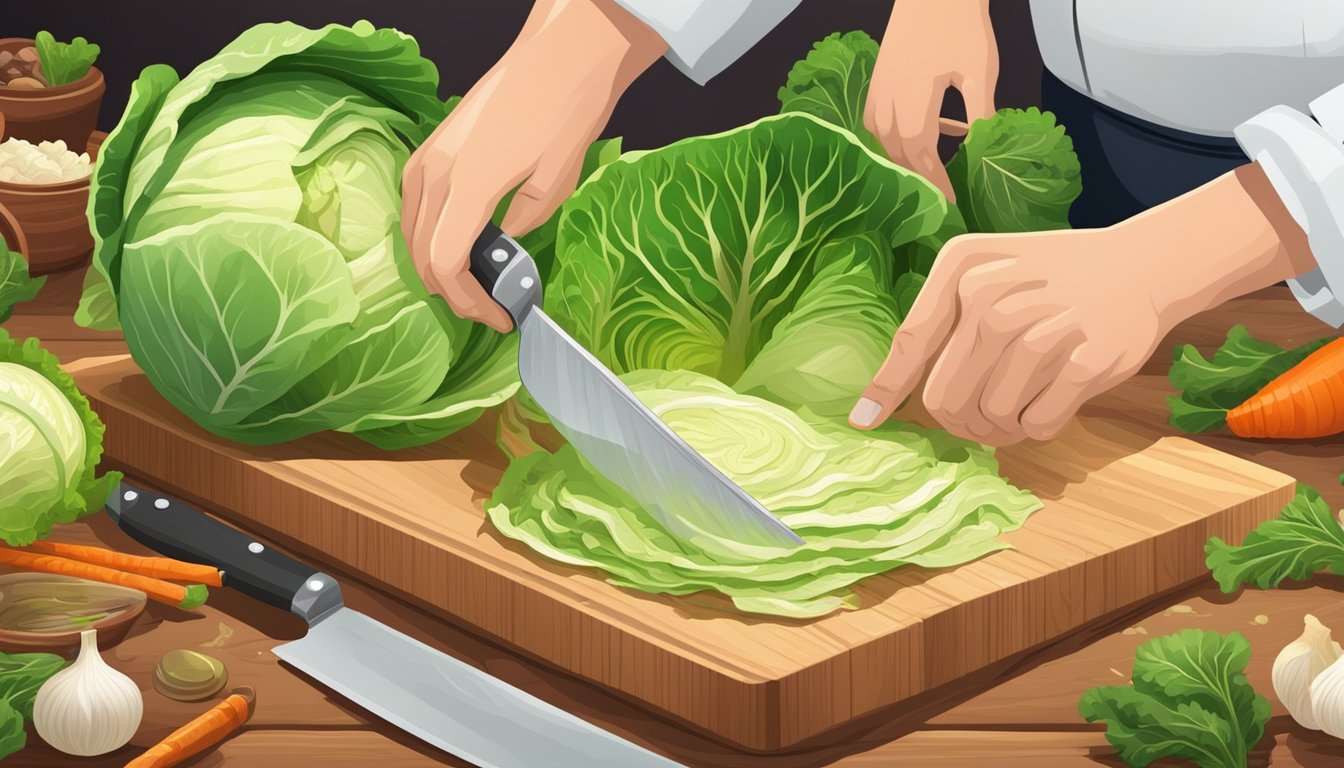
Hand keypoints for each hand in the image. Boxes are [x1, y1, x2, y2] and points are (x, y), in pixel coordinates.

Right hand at [402, 0, 663, 330]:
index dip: (470, 303)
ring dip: (437, 265)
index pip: (446, 265)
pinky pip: (415, 203)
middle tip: (490, 308)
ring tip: (477, 283)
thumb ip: (523, 225)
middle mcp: (435, 171)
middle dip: (454, 292)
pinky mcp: (432, 145)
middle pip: (422, 255)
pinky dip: (430, 234)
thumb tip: (505, 247)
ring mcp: (428, 155)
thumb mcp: (555, 182)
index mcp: (467, 184)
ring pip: (412, 231)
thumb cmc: (566, 110)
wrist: (562, 53)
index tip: (499, 318)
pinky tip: (460, 242)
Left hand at [848, 164, 1317, 444]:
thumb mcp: (983, 274)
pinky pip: (1037, 425)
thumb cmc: (1045, 279)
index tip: (863, 423)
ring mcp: (1041, 328)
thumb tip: (882, 398)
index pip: (911, 343)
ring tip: (1019, 406)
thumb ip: (938, 324)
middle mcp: (995, 296)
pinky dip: (1037, 428)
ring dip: (1002, 428)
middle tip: (981, 421)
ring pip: (991, 418)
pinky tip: (1049, 402)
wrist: (1135, 266)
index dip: (885, 391)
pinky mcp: (1086, 361)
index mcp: (961, 269)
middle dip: (960, 423)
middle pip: (947, 399)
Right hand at [864, 0, 996, 199]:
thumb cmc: (959, 25)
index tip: (951, 203)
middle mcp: (888, 104)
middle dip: (919, 177)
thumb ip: (980, 115)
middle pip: (898, 154)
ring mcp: (878, 92)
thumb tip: (982, 151)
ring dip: (905, 159)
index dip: (935, 183)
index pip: (921, 158)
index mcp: (914, 105)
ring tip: (929, 169)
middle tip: (940, 196)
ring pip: (884, 140)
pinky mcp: (877, 81)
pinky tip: (916, 134)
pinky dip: (892, 136)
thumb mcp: (980, 72)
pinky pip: (876, 122)